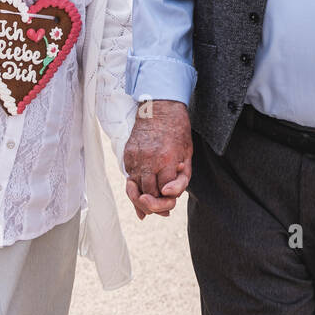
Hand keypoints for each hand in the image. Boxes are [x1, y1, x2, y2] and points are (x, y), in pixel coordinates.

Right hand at [123, 100, 192, 220]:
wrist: (160, 108)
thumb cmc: (178, 132)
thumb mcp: (188, 155)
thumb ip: (181, 179)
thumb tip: (169, 197)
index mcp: (167, 160)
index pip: (164, 193)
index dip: (168, 200)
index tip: (171, 199)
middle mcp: (149, 160)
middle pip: (147, 195)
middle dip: (156, 205)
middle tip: (163, 206)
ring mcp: (135, 157)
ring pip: (134, 190)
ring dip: (143, 199)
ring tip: (152, 200)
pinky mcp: (126, 155)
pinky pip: (129, 178)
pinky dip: (136, 186)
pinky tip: (144, 186)